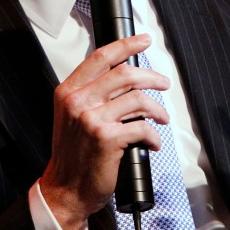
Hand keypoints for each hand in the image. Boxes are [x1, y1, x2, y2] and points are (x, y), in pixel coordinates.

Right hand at [39, 33, 169, 229]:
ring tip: (162, 118)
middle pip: (125, 74)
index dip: (126, 45)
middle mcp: (78, 101)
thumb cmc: (73, 155)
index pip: (101, 57)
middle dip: (152, 77)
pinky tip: (153, 142)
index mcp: (68, 92)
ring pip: (138, 99)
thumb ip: (91, 94)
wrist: (65, 189)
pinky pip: (142, 128)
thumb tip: (125, 77)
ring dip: (157, 109)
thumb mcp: (72, 116)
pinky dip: (153, 136)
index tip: (143, 40)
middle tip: (164, 83)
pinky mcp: (107, 138)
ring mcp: (92, 119)